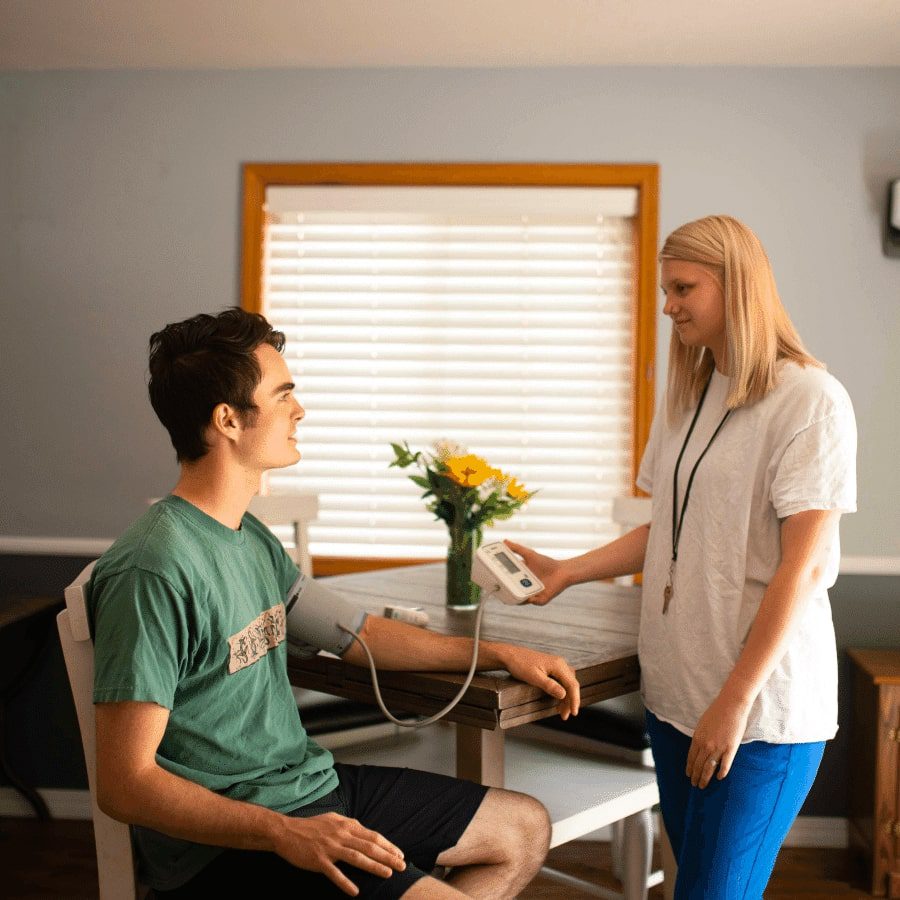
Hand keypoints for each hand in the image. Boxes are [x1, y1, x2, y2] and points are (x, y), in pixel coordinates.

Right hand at [272, 812, 405, 895]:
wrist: (286, 831)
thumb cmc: (311, 826)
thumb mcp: (333, 820)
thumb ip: (349, 826)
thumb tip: (364, 832)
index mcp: (346, 825)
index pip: (372, 836)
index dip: (388, 845)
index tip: (400, 854)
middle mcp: (341, 834)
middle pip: (369, 846)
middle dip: (388, 856)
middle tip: (402, 866)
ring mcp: (330, 847)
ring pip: (356, 858)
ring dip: (374, 866)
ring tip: (388, 874)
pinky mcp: (318, 859)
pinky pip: (334, 873)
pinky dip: (345, 882)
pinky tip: (355, 891)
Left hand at [496, 645, 580, 719]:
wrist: (509, 655)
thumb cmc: (520, 664)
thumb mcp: (534, 677)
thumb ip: (550, 686)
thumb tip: (564, 695)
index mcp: (558, 665)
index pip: (572, 684)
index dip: (575, 700)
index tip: (573, 713)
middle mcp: (560, 663)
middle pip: (571, 684)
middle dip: (570, 701)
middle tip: (565, 716)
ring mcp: (556, 664)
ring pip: (567, 683)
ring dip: (566, 697)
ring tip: (561, 711)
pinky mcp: (551, 667)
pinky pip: (561, 680)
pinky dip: (561, 691)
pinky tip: (558, 699)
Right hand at [503, 540, 568, 605]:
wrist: (563, 571)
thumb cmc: (546, 563)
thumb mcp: (529, 554)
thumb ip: (516, 549)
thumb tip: (505, 541)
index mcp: (520, 578)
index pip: (507, 581)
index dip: (500, 581)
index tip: (492, 577)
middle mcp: (525, 588)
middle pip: (512, 591)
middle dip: (505, 590)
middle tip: (499, 585)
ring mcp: (532, 595)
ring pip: (520, 599)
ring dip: (516, 596)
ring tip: (512, 591)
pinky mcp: (541, 599)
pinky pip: (534, 602)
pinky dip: (531, 600)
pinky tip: (528, 597)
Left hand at [685, 693, 751, 788]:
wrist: (731, 705)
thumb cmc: (716, 712)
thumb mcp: (702, 724)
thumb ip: (699, 737)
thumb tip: (697, 748)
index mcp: (698, 738)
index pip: (691, 757)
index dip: (690, 768)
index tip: (689, 775)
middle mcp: (706, 744)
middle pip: (698, 764)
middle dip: (695, 776)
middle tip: (694, 785)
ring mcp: (718, 747)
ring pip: (709, 767)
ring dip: (705, 778)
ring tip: (703, 785)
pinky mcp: (730, 748)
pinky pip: (725, 765)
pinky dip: (721, 772)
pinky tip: (719, 778)